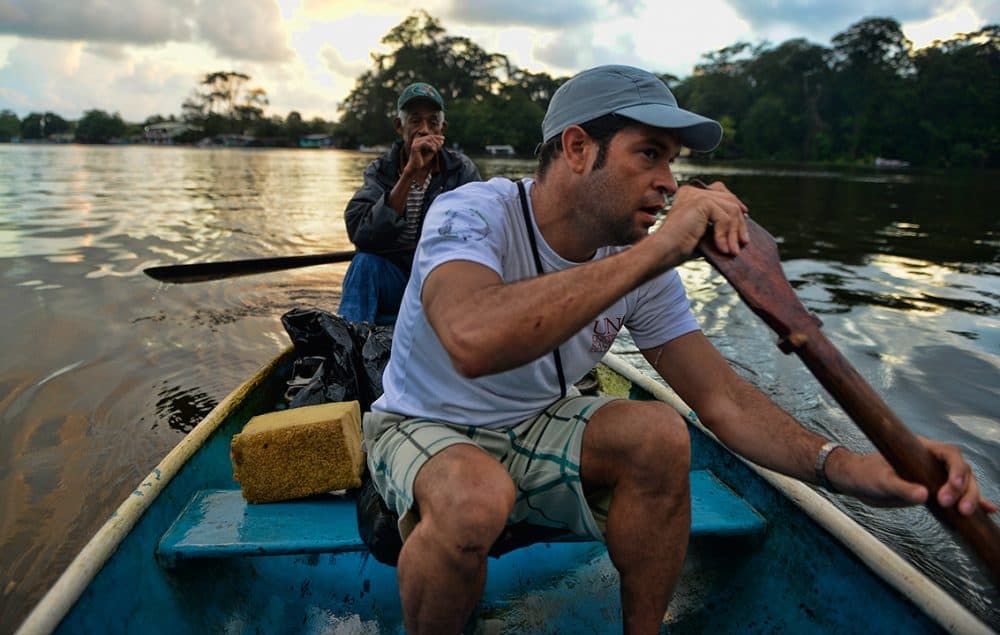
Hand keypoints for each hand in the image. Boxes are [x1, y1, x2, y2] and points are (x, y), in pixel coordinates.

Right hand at [405, 134, 444, 173]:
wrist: (416, 168)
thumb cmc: (423, 160)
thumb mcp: (432, 152)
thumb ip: (436, 146)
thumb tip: (442, 141)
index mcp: (420, 140)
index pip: (430, 136)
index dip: (437, 137)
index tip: (443, 138)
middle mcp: (417, 140)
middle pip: (429, 137)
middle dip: (437, 140)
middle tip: (442, 144)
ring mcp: (415, 143)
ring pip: (428, 139)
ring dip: (434, 144)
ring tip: (437, 149)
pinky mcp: (415, 146)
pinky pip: (424, 143)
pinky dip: (430, 145)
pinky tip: (434, 150)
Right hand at [656, 180, 748, 259]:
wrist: (663, 251)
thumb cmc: (678, 247)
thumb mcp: (702, 232)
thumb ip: (717, 225)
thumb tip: (741, 228)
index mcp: (690, 194)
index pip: (720, 191)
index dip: (735, 202)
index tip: (745, 216)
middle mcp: (692, 191)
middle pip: (729, 199)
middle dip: (739, 222)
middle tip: (743, 241)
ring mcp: (696, 194)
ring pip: (730, 209)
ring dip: (734, 232)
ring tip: (733, 250)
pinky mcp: (700, 202)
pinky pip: (724, 217)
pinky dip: (725, 234)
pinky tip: (722, 248)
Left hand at [827, 439, 997, 514]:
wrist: (858, 481)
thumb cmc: (866, 475)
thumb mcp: (880, 481)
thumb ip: (900, 487)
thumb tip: (923, 495)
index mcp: (921, 449)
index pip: (949, 454)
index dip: (956, 470)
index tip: (952, 488)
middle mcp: (932, 461)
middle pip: (962, 470)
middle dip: (965, 489)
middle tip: (958, 508)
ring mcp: (936, 475)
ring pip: (964, 483)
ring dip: (970, 497)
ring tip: (966, 514)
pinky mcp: (935, 490)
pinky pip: (958, 494)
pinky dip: (974, 502)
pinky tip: (987, 512)